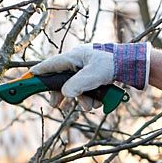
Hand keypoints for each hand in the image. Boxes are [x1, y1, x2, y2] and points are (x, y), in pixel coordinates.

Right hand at [30, 42, 149, 107]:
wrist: (134, 65)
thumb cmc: (113, 64)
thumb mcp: (93, 76)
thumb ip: (76, 86)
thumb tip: (64, 94)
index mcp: (74, 57)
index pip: (50, 65)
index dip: (38, 73)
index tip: (27, 79)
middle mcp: (79, 62)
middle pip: (62, 80)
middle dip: (62, 95)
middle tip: (56, 106)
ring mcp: (87, 70)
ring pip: (76, 89)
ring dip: (82, 100)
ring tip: (90, 105)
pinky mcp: (96, 77)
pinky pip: (88, 91)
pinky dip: (92, 98)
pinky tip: (99, 102)